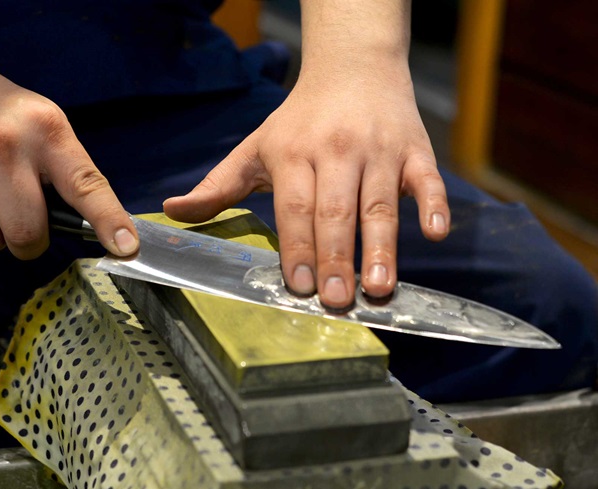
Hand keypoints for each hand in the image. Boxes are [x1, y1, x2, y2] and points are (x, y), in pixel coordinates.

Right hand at [0, 65, 137, 258]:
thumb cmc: (4, 118)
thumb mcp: (46, 127)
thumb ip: (70, 174)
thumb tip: (100, 234)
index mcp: (46, 132)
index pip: (86, 184)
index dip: (109, 221)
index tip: (126, 248)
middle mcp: (1, 146)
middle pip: (25, 233)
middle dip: (30, 243)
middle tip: (26, 225)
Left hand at [163, 55, 448, 309]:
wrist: (353, 68)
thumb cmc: (299, 120)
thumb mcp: (255, 147)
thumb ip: (218, 185)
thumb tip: (173, 211)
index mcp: (294, 154)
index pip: (295, 207)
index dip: (296, 247)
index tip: (298, 286)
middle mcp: (337, 151)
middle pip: (336, 211)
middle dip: (336, 258)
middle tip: (337, 302)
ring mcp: (379, 150)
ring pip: (380, 203)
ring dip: (382, 247)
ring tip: (379, 288)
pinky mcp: (415, 149)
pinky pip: (428, 179)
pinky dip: (433, 205)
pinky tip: (434, 233)